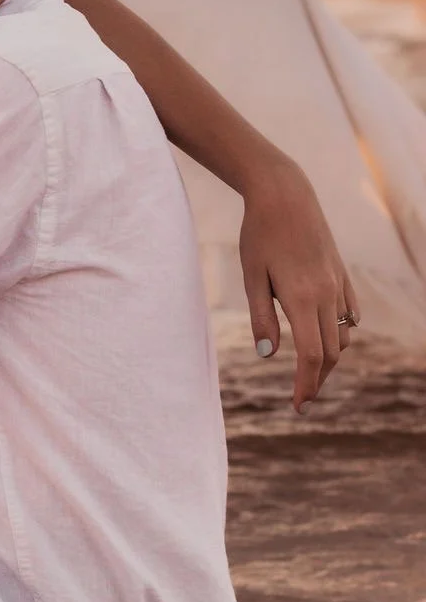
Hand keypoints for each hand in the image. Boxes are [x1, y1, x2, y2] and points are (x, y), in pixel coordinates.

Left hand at [239, 155, 359, 412]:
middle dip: (318, 379)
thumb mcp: (251, 277)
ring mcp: (338, 284)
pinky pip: (350, 313)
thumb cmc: (260, 235)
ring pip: (344, 334)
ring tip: (310, 371)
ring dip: (331, 357)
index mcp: (303, 299)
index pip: (313, 356)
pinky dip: (342, 332)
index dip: (307, 385)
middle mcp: (327, 294)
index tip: (298, 406)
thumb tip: (269, 355)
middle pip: (332, 352)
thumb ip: (261, 318)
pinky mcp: (342, 273)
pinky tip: (329, 336)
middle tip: (301, 398)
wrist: (284, 194)